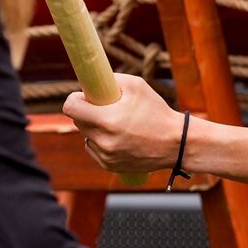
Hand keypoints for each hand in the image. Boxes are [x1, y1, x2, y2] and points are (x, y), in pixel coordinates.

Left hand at [62, 74, 181, 173]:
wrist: (176, 143)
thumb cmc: (156, 111)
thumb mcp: (136, 86)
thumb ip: (110, 81)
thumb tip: (92, 82)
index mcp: (107, 120)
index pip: (71, 108)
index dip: (75, 99)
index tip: (83, 96)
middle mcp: (104, 141)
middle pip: (78, 121)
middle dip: (87, 112)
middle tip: (103, 107)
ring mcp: (105, 156)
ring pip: (86, 136)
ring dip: (94, 128)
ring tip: (116, 124)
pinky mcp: (109, 166)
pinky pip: (94, 149)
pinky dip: (100, 141)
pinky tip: (118, 137)